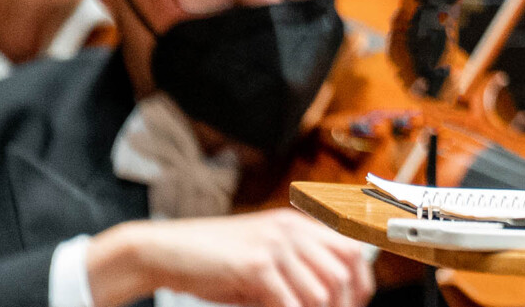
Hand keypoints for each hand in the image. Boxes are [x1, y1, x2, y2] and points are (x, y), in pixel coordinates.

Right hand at [91, 211, 376, 306]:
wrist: (163, 251)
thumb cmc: (211, 261)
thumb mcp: (261, 260)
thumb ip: (293, 273)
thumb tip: (326, 300)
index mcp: (298, 225)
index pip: (352, 250)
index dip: (361, 282)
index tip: (355, 304)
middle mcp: (293, 230)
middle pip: (342, 272)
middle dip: (342, 304)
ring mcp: (275, 245)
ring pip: (320, 291)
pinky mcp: (256, 265)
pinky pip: (287, 302)